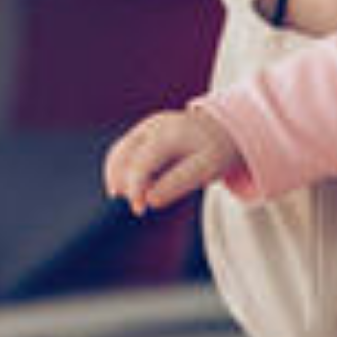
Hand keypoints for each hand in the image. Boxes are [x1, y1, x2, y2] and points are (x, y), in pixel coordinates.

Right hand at [105, 106, 240, 216]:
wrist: (218, 128)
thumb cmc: (213, 152)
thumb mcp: (205, 170)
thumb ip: (178, 184)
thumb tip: (150, 200)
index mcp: (172, 135)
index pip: (143, 163)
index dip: (135, 188)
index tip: (139, 210)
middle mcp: (155, 126)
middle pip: (125, 157)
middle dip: (125, 184)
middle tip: (139, 208)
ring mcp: (145, 126)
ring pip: (119, 153)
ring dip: (117, 178)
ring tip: (130, 197)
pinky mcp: (140, 131)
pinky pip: (120, 152)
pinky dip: (119, 171)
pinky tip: (126, 189)